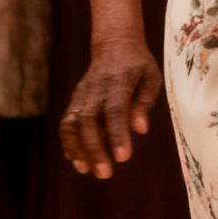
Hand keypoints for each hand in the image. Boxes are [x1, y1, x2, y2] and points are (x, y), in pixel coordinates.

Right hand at [60, 40, 162, 177]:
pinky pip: (67, 122)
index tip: (122, 158)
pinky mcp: (75, 100)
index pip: (115, 111)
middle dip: (95, 149)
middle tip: (104, 174)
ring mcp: (82, 94)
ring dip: (77, 148)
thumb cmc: (138, 65)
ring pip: (72, 123)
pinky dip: (69, 142)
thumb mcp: (151, 77)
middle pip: (89, 120)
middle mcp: (96, 89)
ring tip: (86, 170)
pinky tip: (77, 160)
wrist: (114, 44)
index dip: (117, 135)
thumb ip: (145, 102)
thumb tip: (141, 129)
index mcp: (119, 81)